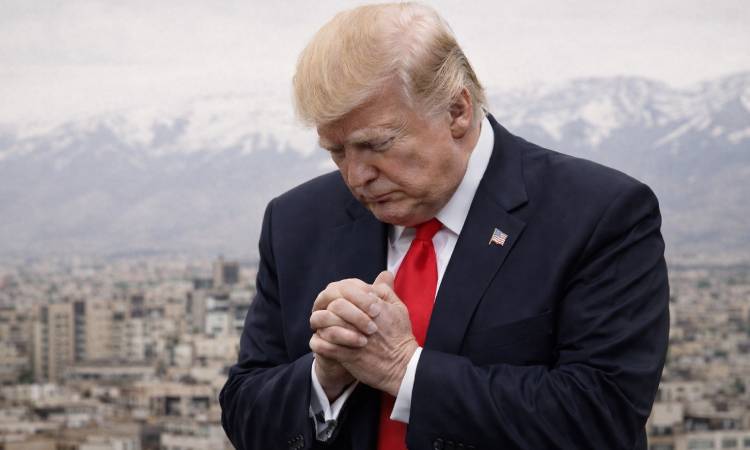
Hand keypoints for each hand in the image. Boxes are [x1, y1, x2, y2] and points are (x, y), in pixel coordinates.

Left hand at [310, 271, 418, 396]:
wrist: (403, 366)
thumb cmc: (400, 336)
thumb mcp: (398, 309)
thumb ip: (387, 291)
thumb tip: (383, 274)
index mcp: (373, 305)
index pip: (348, 290)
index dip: (341, 295)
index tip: (340, 301)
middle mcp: (362, 320)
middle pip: (335, 305)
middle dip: (330, 308)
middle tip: (328, 313)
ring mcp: (353, 338)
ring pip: (326, 325)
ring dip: (323, 325)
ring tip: (324, 327)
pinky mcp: (347, 355)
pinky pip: (323, 345)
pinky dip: (320, 343)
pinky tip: (323, 341)